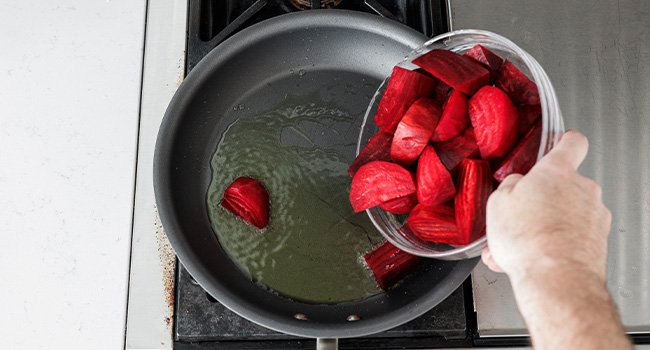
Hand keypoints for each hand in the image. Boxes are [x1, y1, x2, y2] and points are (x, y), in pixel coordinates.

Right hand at [482, 131, 610, 282]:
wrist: (555, 279)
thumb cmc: (529, 240)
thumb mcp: (498, 202)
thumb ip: (510, 186)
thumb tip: (515, 186)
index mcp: (557, 172)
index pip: (571, 142)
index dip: (563, 142)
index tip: (558, 144)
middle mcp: (583, 189)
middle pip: (563, 185)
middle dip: (541, 199)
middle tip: (519, 214)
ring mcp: (594, 216)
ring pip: (565, 215)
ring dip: (542, 226)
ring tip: (517, 245)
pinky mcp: (598, 242)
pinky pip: (570, 237)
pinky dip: (551, 245)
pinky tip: (529, 259)